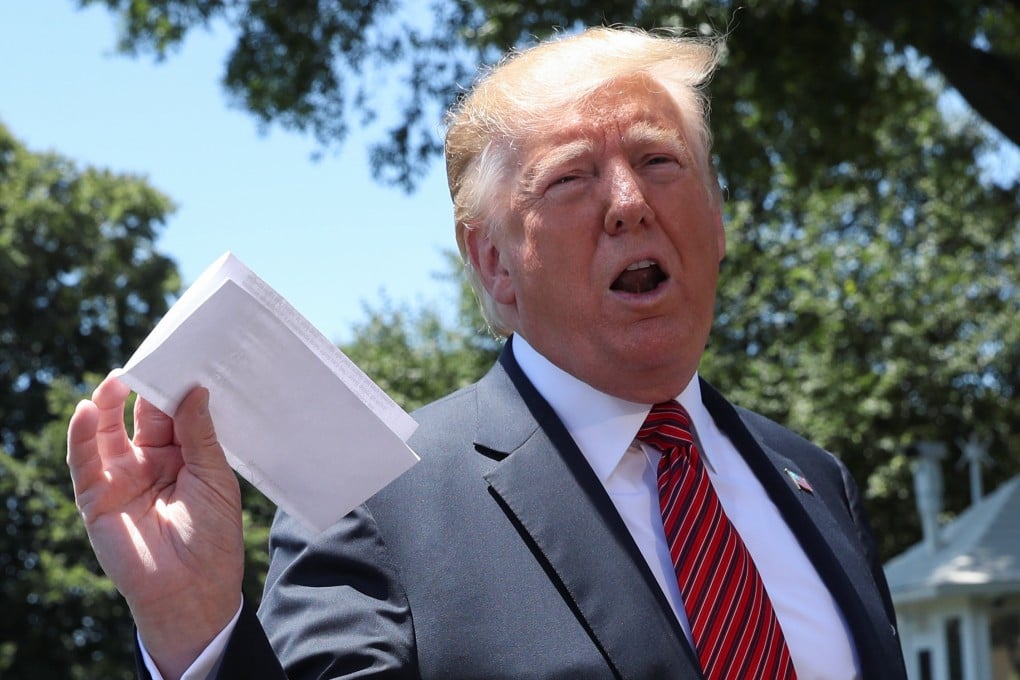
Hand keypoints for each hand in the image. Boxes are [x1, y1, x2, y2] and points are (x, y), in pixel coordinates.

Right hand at [67, 372, 243, 679]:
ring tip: (117, 379)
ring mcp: (121, 478)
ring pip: (107, 432)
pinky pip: (84, 460)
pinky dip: (83, 434)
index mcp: (183, 456)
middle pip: (139, 416)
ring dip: (108, 404)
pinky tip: (89, 409)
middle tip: (149, 359)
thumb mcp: (215, 478)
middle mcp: (150, 462)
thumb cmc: (213, 536)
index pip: (172, 413)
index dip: (172, 387)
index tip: (179, 356)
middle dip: (142, 388)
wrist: (193, 589)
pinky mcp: (96, 497)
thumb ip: (200, 435)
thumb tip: (195, 390)